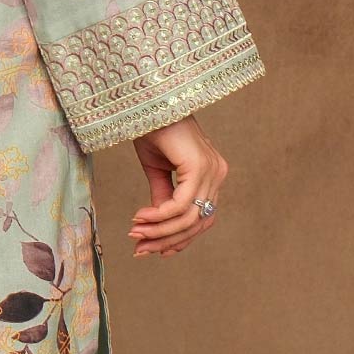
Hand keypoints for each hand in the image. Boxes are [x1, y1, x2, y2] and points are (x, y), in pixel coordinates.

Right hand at [127, 117, 226, 257]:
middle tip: (139, 249)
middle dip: (166, 240)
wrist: (150, 103)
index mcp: (211, 175)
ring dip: (159, 231)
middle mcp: (218, 174)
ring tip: (135, 233)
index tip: (153, 250)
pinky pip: (181, 204)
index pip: (202, 218)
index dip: (179, 239)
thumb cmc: (154, 130)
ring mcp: (212, 171)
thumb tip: (158, 225)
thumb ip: (163, 197)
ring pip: (189, 217)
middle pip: (197, 223)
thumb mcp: (158, 171)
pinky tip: (140, 218)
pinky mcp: (200, 167)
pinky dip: (159, 215)